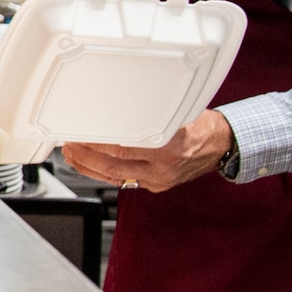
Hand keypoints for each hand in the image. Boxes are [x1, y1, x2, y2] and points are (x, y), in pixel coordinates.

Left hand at [63, 109, 234, 192]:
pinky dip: (105, 174)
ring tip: (73, 157)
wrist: (221, 145)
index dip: (97, 142)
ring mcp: (160, 179)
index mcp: (169, 145)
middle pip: (114, 165)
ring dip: (90, 168)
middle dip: (87, 156)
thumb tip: (116, 106)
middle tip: (70, 145)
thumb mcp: (177, 112)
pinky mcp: (158, 185)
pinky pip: (125, 181)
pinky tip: (92, 167)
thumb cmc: (201, 125)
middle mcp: (164, 166)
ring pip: (116, 177)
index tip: (80, 134)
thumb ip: (149, 115)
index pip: (123, 146)